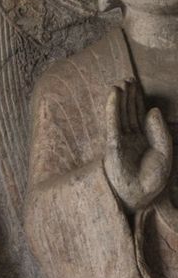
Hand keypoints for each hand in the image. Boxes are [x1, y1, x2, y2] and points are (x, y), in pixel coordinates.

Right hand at [104, 80, 171, 211]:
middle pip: (129, 112)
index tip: (136, 86)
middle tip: (128, 79)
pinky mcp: (113, 145)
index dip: (139, 101)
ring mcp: (121, 141)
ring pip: (120, 115)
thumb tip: (152, 109)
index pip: (140, 116)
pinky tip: (113, 95)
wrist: (140, 198)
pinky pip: (112, 123)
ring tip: (121, 83)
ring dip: (120, 99)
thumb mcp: (165, 153)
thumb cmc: (152, 180)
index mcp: (144, 140)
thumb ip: (160, 131)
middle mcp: (131, 139)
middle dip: (129, 96)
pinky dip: (112, 108)